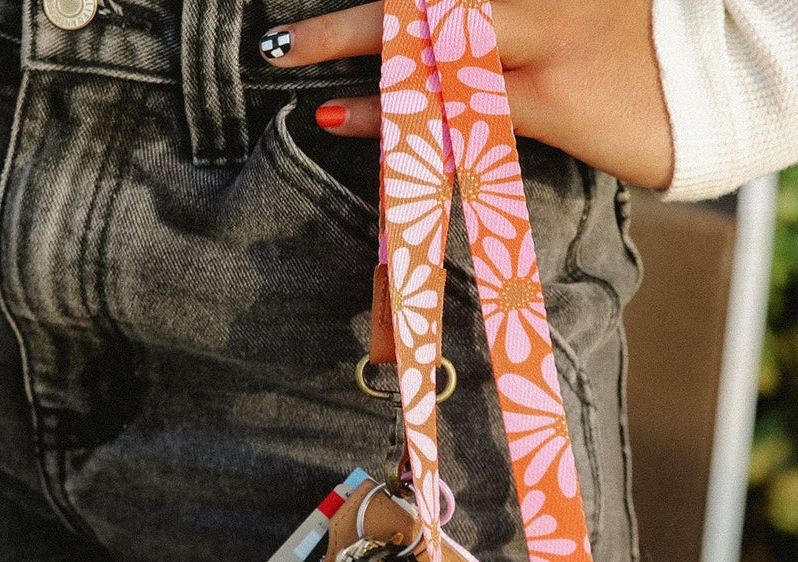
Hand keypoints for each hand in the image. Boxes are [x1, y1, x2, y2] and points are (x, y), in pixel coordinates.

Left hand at [259, 0, 673, 189]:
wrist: (709, 95)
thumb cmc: (632, 55)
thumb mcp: (568, 12)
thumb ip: (503, 19)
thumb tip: (440, 34)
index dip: (397, 1)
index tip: (344, 15)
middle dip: (352, 15)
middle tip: (285, 33)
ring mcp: (544, 36)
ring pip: (429, 39)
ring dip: (352, 44)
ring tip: (290, 57)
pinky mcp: (551, 96)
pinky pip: (453, 107)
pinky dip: (393, 114)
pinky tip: (348, 117)